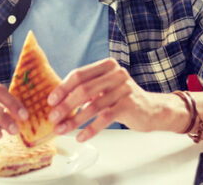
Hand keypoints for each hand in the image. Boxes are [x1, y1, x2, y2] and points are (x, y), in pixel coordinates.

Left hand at [47, 58, 169, 141]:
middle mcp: (116, 73)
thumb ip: (86, 90)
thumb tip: (57, 102)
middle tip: (54, 117)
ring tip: (63, 129)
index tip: (51, 101)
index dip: (63, 88)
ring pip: (93, 105)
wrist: (152, 110)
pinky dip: (90, 129)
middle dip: (65, 105)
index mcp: (106, 66)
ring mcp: (124, 88)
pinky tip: (81, 136)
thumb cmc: (122, 99)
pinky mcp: (129, 104)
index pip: (79, 74)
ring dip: (75, 120)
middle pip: (84, 89)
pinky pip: (105, 118)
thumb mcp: (104, 89)